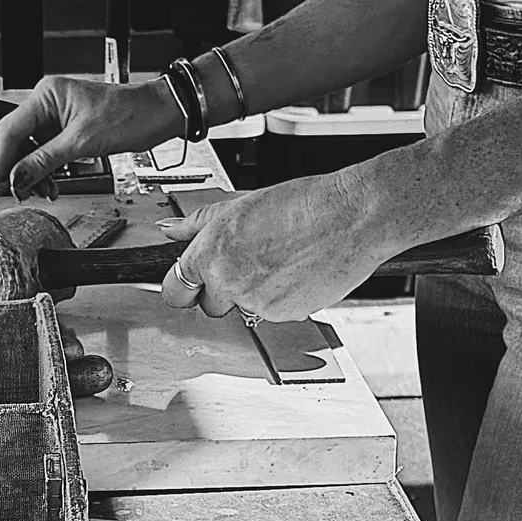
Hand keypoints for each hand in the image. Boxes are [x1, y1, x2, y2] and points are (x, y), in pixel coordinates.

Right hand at [0, 76, 182, 195]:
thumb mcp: (82, 143)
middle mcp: (46, 102)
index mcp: (45, 95)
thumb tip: (16, 179)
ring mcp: (54, 116)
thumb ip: (44, 161)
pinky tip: (51, 184)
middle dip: (15, 169)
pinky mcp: (64, 129)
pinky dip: (44, 170)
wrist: (158, 115)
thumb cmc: (130, 115)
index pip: (9, 131)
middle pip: (13, 140)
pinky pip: (43, 152)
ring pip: (27, 150)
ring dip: (31, 173)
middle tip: (17, 192)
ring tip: (43, 191)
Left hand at [159, 173, 388, 318]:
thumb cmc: (303, 205)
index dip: (183, 288)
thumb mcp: (240, 204)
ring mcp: (257, 303)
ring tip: (280, 260)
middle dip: (222, 292)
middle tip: (248, 264)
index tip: (188, 286)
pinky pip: (274, 313)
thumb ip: (199, 223)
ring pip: (245, 309)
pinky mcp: (284, 316)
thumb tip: (171, 229)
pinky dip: (282, 299)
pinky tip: (296, 272)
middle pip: (209, 306)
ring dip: (256, 293)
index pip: (175, 289)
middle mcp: (229, 282)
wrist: (350, 217)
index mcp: (211, 253)